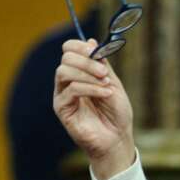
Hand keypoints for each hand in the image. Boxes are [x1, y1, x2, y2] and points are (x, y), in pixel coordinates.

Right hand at [53, 38, 135, 179]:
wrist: (117, 138)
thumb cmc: (116, 113)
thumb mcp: (113, 83)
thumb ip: (101, 64)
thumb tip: (91, 41)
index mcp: (80, 72)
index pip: (69, 50)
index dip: (80, 46)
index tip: (97, 51)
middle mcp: (68, 82)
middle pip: (66, 58)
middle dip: (86, 61)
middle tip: (104, 72)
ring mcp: (63, 95)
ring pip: (64, 71)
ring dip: (87, 74)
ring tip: (105, 83)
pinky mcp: (62, 109)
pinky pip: (71, 90)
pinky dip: (90, 88)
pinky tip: (104, 94)